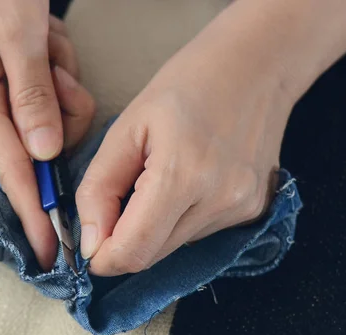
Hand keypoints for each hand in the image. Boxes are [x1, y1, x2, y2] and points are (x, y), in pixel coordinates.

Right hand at [0, 1, 94, 267]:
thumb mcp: (14, 31)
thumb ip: (31, 93)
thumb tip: (45, 154)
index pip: (11, 171)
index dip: (34, 212)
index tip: (53, 252)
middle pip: (42, 144)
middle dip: (61, 112)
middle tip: (54, 68)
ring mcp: (4, 92)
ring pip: (57, 116)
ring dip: (62, 81)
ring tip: (44, 42)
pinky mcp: (20, 79)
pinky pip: (57, 90)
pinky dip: (60, 66)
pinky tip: (45, 39)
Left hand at [75, 2, 299, 275]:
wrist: (256, 65)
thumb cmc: (185, 85)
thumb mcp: (125, 128)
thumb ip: (99, 188)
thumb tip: (90, 243)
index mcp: (183, 176)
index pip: (134, 251)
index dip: (103, 259)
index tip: (89, 245)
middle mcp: (220, 202)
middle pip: (152, 255)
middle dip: (122, 242)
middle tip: (114, 204)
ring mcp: (243, 209)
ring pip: (174, 247)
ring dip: (150, 230)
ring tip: (153, 180)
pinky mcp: (255, 211)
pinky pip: (197, 234)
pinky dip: (176, 221)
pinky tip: (182, 183)